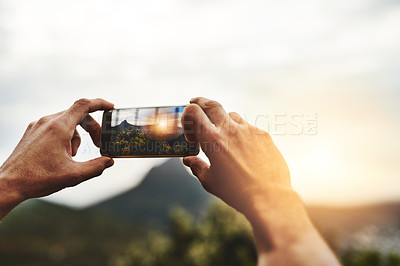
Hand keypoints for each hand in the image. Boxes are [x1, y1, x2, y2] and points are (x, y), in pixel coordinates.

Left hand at [0, 98, 113, 218]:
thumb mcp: (73, 175)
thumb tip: (109, 161)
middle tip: (98, 144)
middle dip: (91, 128)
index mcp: (59, 127)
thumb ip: (96, 167)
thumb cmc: (38, 179)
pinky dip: (65, 137)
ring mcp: (38, 125)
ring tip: (73, 156)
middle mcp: (48, 121)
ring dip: (77, 136)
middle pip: (77, 114)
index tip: (111, 107)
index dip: (100, 103)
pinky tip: (62, 155)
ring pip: (66, 122)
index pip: (84, 105)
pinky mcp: (32, 132)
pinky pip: (55, 127)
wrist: (9, 184)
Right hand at [181, 97, 339, 264]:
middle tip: (197, 105)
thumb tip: (188, 160)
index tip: (188, 122)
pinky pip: (248, 127)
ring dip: (223, 120)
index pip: (194, 112)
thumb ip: (197, 167)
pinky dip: (241, 133)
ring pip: (232, 115)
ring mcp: (249, 130)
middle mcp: (230, 130)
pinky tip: (243, 149)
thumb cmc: (236, 192)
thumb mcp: (210, 181)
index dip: (187, 113)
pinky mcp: (263, 135)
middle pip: (212, 104)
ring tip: (222, 134)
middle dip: (201, 103)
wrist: (269, 197)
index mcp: (212, 140)